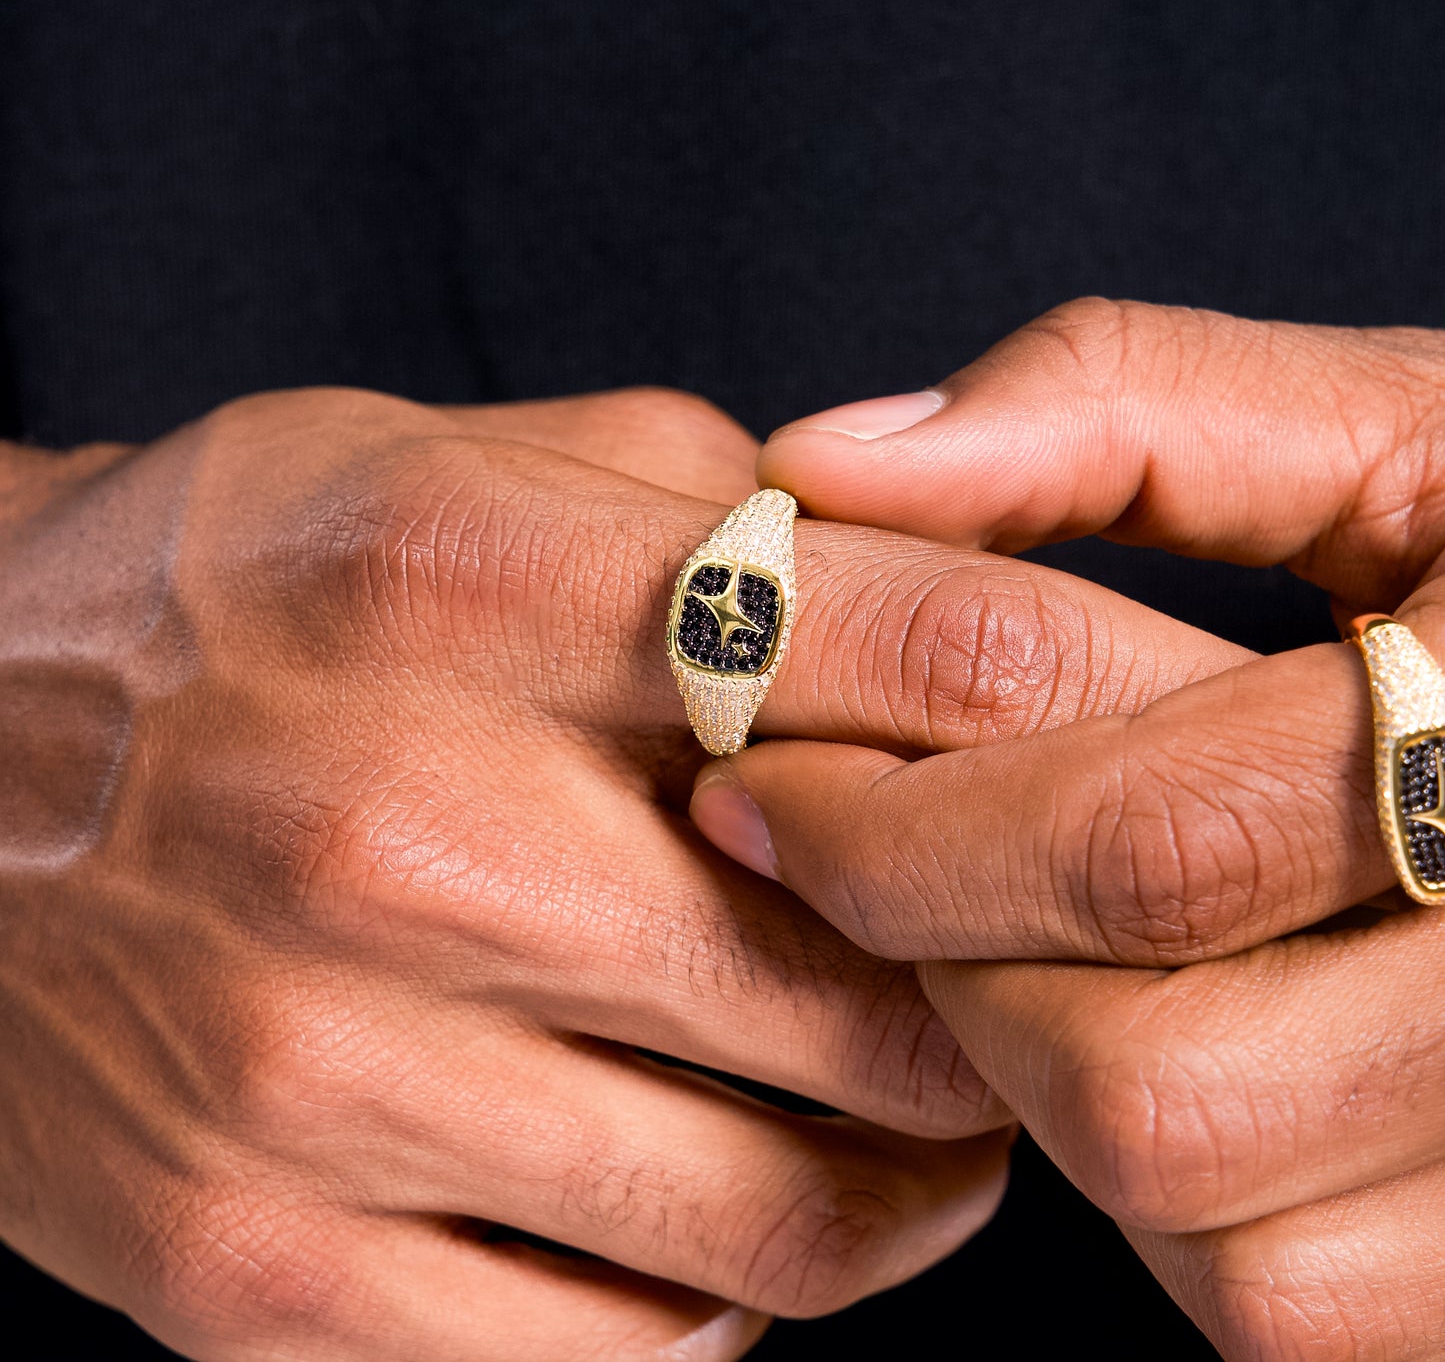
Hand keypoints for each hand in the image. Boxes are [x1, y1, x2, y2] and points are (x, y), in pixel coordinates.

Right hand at [0, 379, 1241, 1361]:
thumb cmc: (230, 595)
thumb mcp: (442, 462)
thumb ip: (700, 502)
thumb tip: (933, 575)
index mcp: (463, 578)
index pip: (909, 646)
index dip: (1084, 712)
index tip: (1140, 766)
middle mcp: (394, 829)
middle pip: (890, 986)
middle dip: (1004, 997)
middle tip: (1015, 974)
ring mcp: (316, 1079)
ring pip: (793, 1217)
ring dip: (911, 1180)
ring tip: (905, 1110)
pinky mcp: (255, 1274)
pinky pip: (632, 1352)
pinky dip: (734, 1289)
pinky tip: (710, 1194)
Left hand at [692, 299, 1444, 1358]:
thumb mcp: (1384, 430)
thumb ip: (1120, 408)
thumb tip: (822, 472)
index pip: (1143, 844)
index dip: (892, 828)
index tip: (756, 786)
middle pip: (1146, 1086)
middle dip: (951, 974)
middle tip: (877, 867)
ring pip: (1211, 1232)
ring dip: (1053, 1084)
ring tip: (1034, 936)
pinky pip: (1290, 1315)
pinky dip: (1169, 1199)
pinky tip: (1162, 1034)